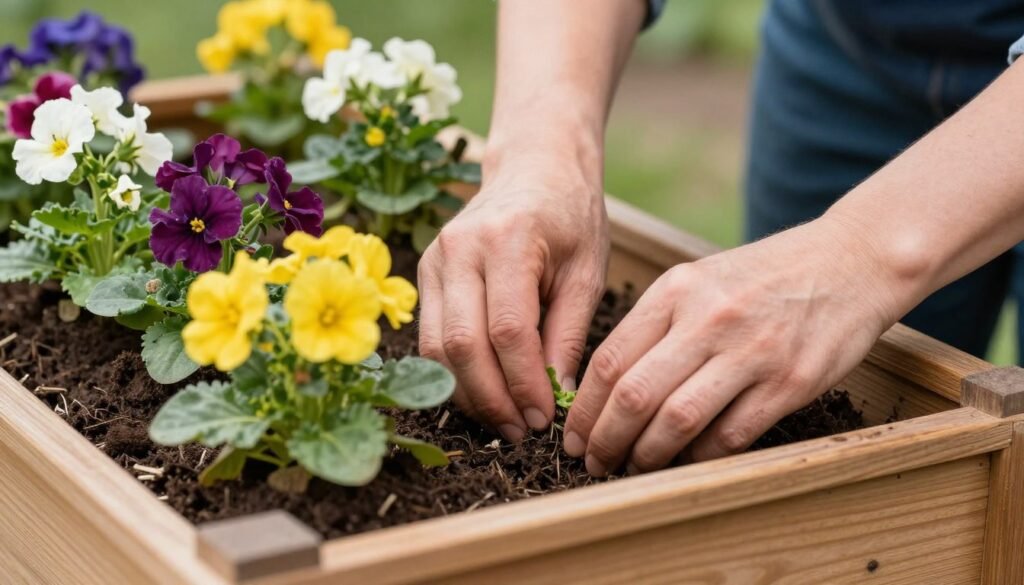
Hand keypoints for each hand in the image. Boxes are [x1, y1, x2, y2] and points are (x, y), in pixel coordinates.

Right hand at [418, 162, 608, 440]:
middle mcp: (459, 248)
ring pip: (437, 347)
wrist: (535, 167)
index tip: (546, 418)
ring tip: (504, 420)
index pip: (507, 330)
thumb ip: (568, 335)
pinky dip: (455, 373)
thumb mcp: (586, 272)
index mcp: (508, 240)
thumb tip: (556, 398)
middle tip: (522, 431)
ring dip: (468, 394)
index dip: (524, 383)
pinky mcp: (424, 273)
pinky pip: (432, 336)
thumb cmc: (570, 216)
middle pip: (463, 344)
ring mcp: (434, 259)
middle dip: (492, 399)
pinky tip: (484, 393)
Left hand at [563, 214, 905, 474]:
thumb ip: (656, 325)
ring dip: (647, 456)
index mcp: (676, 290)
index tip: (573, 436)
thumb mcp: (700, 279)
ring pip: (678, 420)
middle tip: (595, 462)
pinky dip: (701, 457)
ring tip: (634, 468)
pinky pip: (731, 435)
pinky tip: (688, 461)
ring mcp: (752, 351)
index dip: (583, 409)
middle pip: (635, 395)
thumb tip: (606, 389)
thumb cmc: (764, 277)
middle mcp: (709, 319)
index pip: (609, 360)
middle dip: (604, 440)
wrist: (851, 261)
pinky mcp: (791, 381)